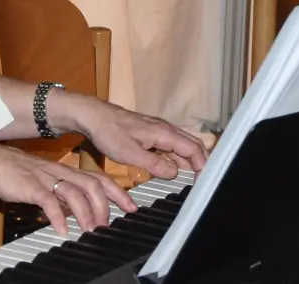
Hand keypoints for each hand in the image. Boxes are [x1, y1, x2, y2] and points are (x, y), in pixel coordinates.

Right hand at [0, 140, 126, 234]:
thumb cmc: (18, 174)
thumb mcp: (47, 183)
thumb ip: (62, 195)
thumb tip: (77, 212)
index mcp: (67, 172)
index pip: (99, 178)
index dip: (118, 192)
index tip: (131, 206)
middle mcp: (61, 173)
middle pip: (92, 184)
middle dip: (106, 204)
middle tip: (108, 224)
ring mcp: (47, 178)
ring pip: (75, 192)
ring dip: (86, 213)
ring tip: (90, 229)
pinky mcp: (31, 186)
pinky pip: (48, 200)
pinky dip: (57, 216)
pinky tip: (61, 229)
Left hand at [60, 94, 209, 181]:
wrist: (95, 117)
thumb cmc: (110, 133)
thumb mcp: (131, 154)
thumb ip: (155, 164)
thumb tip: (174, 173)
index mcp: (164, 133)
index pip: (193, 149)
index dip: (202, 165)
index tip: (203, 181)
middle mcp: (166, 129)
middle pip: (193, 145)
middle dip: (202, 162)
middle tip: (203, 181)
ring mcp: (160, 130)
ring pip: (184, 144)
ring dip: (192, 159)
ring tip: (194, 177)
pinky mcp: (153, 132)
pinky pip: (173, 144)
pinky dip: (180, 156)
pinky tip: (176, 167)